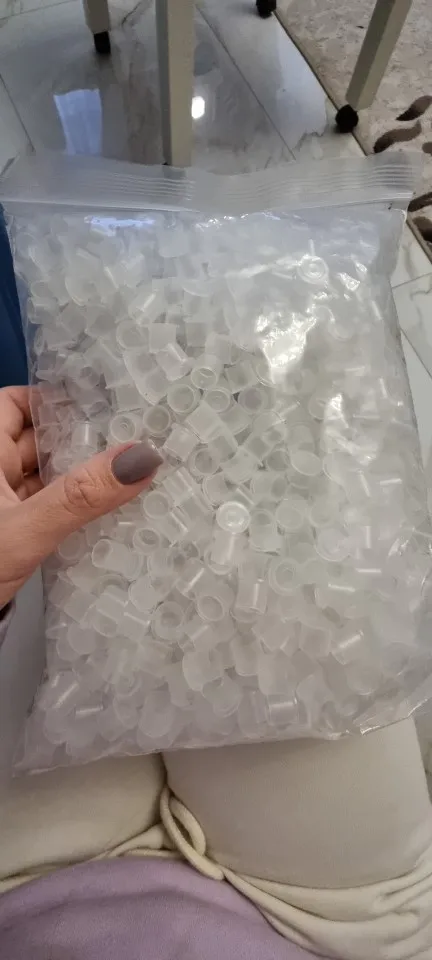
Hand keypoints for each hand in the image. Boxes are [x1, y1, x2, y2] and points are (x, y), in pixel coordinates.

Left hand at [0, 386, 161, 608]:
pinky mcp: (8, 533)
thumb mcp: (25, 531)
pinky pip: (44, 506)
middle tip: (135, 438)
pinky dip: (70, 506)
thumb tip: (144, 455)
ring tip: (132, 471)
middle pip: (37, 439)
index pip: (16, 403)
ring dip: (79, 476)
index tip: (104, 406)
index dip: (55, 401)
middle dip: (80, 439)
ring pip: (44, 475)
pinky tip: (107, 511)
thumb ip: (81, 495)